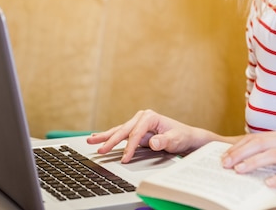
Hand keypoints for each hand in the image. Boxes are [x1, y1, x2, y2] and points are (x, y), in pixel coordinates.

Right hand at [86, 109, 207, 162]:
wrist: (185, 138)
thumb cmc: (181, 137)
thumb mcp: (176, 139)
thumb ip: (165, 141)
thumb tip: (153, 142)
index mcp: (150, 117)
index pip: (136, 133)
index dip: (130, 146)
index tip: (125, 158)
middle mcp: (142, 118)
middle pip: (123, 130)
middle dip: (111, 140)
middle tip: (100, 150)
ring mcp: (137, 123)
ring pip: (118, 131)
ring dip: (105, 136)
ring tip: (91, 140)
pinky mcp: (135, 131)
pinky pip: (120, 134)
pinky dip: (109, 136)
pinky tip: (98, 137)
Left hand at [221, 130, 275, 187]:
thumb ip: (274, 150)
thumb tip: (247, 158)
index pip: (256, 138)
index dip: (238, 147)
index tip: (224, 156)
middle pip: (261, 144)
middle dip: (240, 153)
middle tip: (226, 164)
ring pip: (274, 156)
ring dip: (254, 163)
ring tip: (240, 171)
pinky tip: (269, 184)